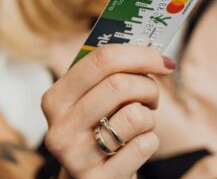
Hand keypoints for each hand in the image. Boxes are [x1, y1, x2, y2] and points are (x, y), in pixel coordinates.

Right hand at [41, 45, 175, 178]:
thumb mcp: (88, 103)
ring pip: (135, 115)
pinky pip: (144, 145)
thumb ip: (106, 76)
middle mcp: (60, 127)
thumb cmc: (94, 132)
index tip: (161, 60)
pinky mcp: (99, 178)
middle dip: (148, 87)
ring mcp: (77, 156)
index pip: (99, 59)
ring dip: (149, 117)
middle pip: (120, 84)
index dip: (138, 54)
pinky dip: (149, 141)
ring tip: (139, 123)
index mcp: (55, 99)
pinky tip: (136, 145)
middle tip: (152, 95)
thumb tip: (151, 50)